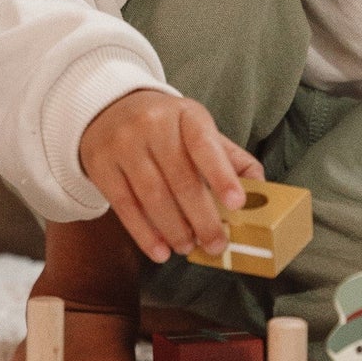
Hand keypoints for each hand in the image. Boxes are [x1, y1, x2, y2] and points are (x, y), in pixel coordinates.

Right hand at [78, 88, 261, 263]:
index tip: (237, 205)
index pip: (205, 145)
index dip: (222, 176)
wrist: (108, 108)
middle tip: (216, 245)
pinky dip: (145, 234)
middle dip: (202, 218)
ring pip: (152, 196)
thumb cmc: (166, 127)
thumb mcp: (198, 129)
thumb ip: (229, 157)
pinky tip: (160, 252)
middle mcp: (153, 125)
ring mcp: (123, 144)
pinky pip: (125, 206)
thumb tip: (260, 189)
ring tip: (189, 248)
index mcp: (186, 115)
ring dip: (174, 229)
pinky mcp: (101, 165)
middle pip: (181, 178)